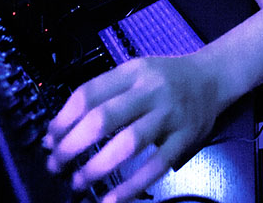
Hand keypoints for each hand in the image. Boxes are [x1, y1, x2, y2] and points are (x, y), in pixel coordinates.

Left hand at [44, 53, 222, 202]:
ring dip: (98, 166)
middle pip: (104, 118)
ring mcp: (169, 115)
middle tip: (57, 163)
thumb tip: (59, 131)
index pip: (88, 93)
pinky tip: (112, 199)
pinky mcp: (184, 138)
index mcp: (132, 72)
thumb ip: (102, 96)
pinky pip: (156, 165)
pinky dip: (132, 185)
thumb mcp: (134, 72)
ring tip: (78, 181)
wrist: (212, 78)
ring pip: (129, 143)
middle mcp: (150, 91)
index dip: (63, 119)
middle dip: (73, 145)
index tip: (50, 139)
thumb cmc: (166, 78)